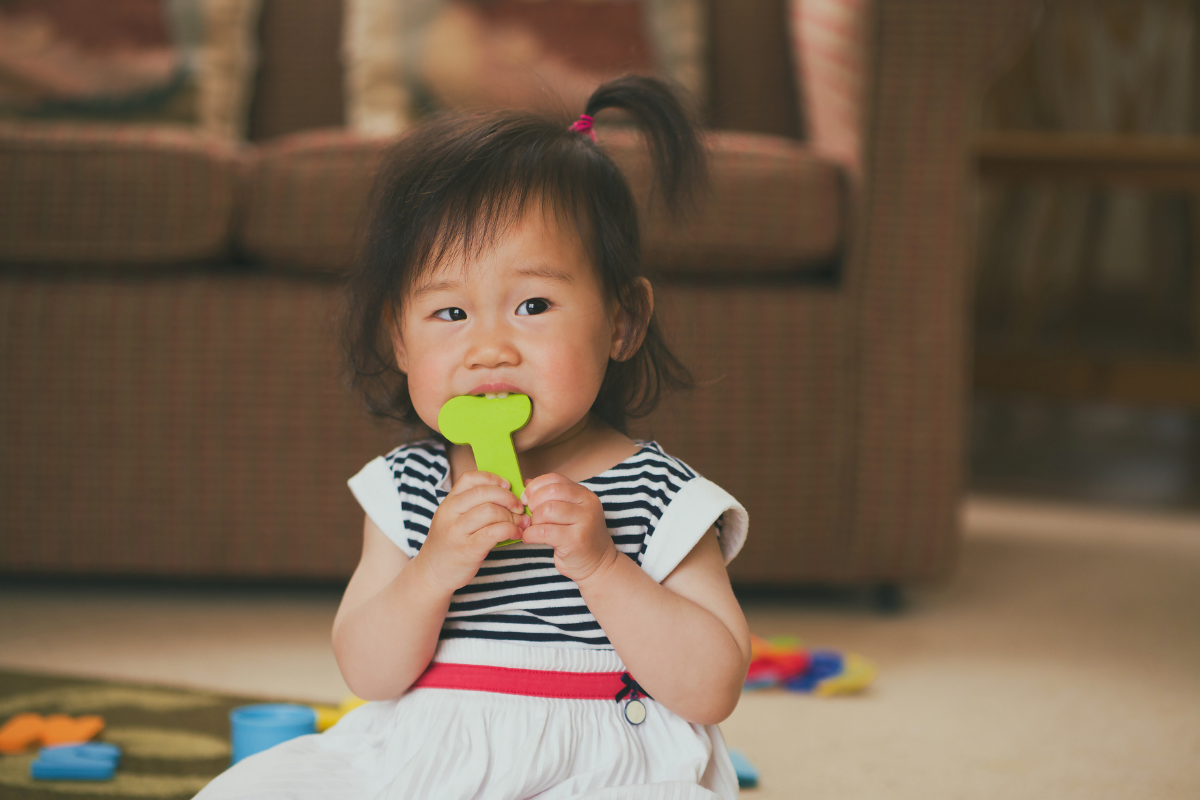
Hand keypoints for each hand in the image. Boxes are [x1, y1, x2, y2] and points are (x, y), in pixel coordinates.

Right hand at [417, 470, 529, 592]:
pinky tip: (515, 534)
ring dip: (512, 516)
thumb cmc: (449, 544)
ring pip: (491, 511)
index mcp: (448, 502)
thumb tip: (508, 493)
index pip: (470, 478)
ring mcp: (457, 531)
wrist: (431, 573)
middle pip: (484, 493)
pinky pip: (493, 532)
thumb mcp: (453, 518)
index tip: (508, 486)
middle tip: (519, 508)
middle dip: (508, 498)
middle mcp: (450, 513)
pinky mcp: (467, 549)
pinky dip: (510, 530)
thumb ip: (472, 505)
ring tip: (520, 523)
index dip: (493, 478)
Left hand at [520, 473, 617, 583]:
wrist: (598, 564)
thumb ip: (552, 497)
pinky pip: (544, 531)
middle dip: (533, 503)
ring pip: (547, 510)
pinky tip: (529, 538)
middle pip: (550, 492)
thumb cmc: (578, 537)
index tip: (526, 498)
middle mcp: (588, 504)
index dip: (535, 486)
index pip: (555, 479)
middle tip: (530, 516)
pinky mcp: (576, 540)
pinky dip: (530, 534)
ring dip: (533, 520)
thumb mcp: (570, 512)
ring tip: (533, 528)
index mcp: (584, 494)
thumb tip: (526, 483)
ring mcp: (584, 521)